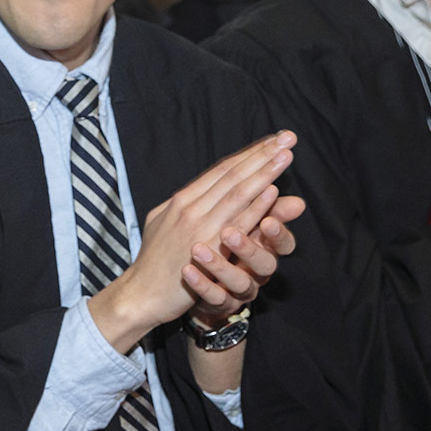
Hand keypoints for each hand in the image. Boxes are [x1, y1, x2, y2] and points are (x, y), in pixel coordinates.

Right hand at [89, 132, 297, 352]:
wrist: (142, 293)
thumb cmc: (156, 260)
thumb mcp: (168, 222)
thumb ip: (192, 206)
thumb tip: (210, 191)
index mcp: (181, 199)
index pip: (221, 169)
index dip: (249, 153)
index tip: (272, 141)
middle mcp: (190, 207)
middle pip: (232, 174)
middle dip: (262, 154)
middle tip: (287, 138)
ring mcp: (198, 226)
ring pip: (237, 192)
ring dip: (264, 173)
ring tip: (286, 156)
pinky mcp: (207, 247)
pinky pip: (236, 223)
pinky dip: (255, 206)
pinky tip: (273, 191)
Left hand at [183, 199, 301, 327]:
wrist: (201, 281)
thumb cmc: (229, 244)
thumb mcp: (247, 226)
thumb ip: (264, 209)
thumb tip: (298, 201)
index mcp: (267, 249)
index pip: (284, 244)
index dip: (278, 234)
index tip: (268, 220)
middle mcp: (258, 271)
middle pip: (264, 264)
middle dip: (248, 249)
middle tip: (228, 233)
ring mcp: (240, 290)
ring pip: (239, 283)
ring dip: (219, 266)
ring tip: (197, 249)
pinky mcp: (221, 303)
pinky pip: (214, 297)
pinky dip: (201, 284)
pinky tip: (187, 271)